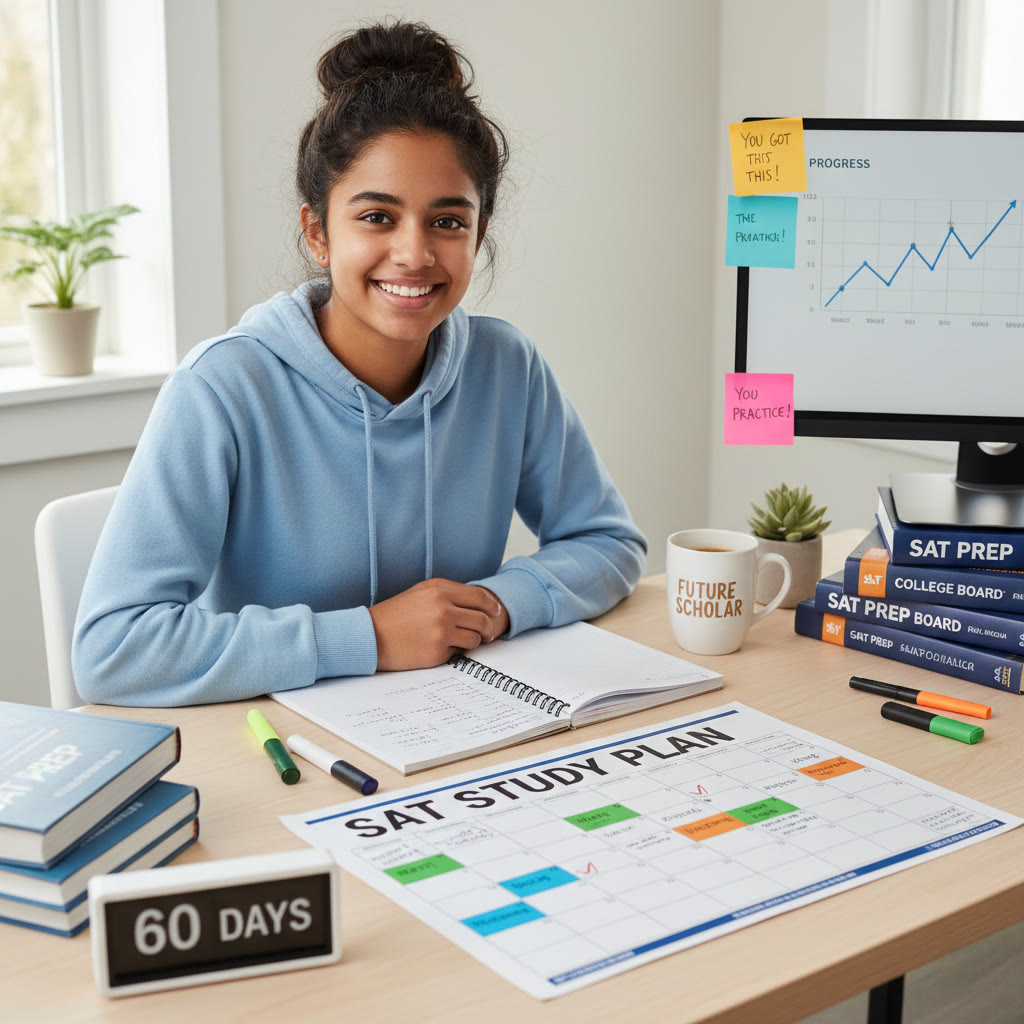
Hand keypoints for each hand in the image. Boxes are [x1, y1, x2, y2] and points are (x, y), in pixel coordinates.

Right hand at [369, 579, 508, 670]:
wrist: (371, 636)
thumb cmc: (395, 615)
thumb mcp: (421, 593)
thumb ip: (448, 593)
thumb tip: (478, 602)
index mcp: (440, 590)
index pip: (479, 596)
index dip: (492, 605)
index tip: (496, 612)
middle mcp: (443, 609)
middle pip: (482, 618)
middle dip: (488, 627)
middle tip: (487, 633)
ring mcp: (441, 631)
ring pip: (475, 638)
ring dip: (473, 641)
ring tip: (459, 641)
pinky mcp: (438, 652)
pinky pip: (459, 653)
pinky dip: (454, 652)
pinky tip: (439, 648)